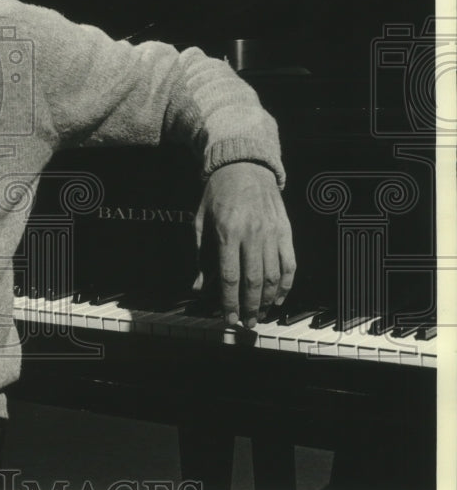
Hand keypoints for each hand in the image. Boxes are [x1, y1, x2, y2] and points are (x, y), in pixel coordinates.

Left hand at [194, 162, 295, 328]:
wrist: (244, 167)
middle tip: (245, 323)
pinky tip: (279, 298)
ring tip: (259, 314)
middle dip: (250, 307)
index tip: (227, 317)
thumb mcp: (200, 221)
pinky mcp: (286, 231)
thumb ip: (200, 256)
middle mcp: (252, 234)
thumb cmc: (218, 194)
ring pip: (274, 276)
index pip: (229, 276)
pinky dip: (286, 284)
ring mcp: (272, 233)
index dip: (229, 300)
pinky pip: (290, 264)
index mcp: (227, 231)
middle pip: (254, 281)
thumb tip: (199, 287)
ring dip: (267, 300)